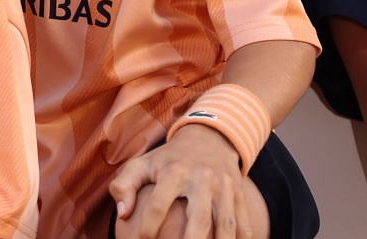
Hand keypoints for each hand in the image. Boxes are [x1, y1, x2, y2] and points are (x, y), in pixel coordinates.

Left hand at [109, 124, 250, 238]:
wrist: (208, 140)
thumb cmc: (167, 160)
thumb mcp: (141, 164)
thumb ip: (124, 186)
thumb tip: (123, 215)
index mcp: (173, 172)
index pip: (158, 205)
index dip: (148, 227)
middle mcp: (201, 180)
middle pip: (199, 220)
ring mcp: (224, 188)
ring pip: (227, 225)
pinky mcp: (239, 196)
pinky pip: (243, 224)